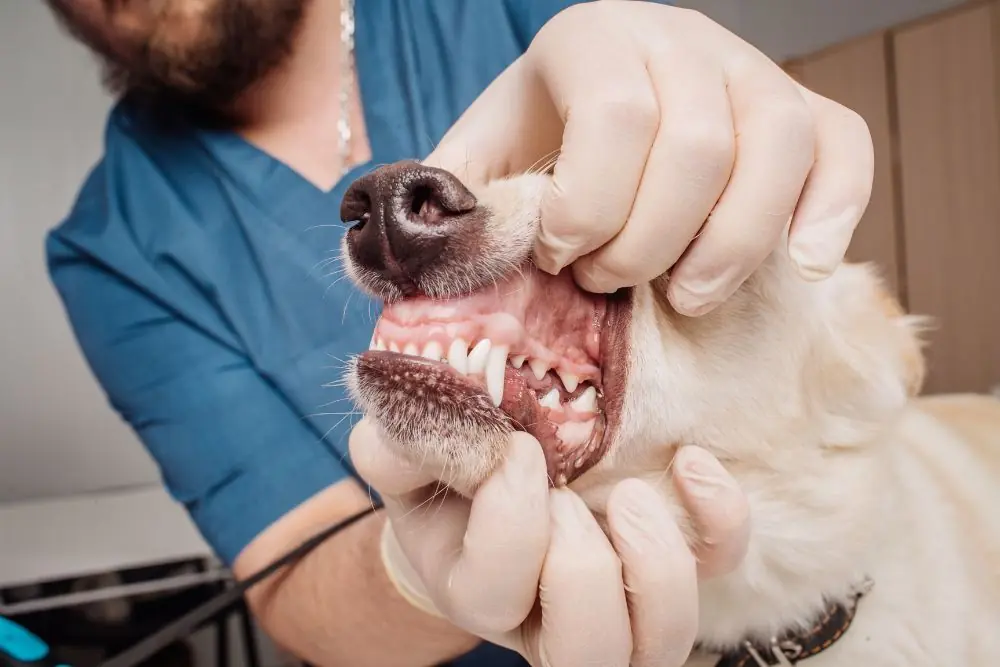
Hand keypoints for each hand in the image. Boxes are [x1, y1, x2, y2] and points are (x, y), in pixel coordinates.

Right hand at [349, 419, 749, 666]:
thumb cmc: (447, 476)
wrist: (494, 480)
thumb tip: (414, 420)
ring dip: (653, 565)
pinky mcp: (670, 558)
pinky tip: (688, 463)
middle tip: (565, 493)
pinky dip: (720, 521)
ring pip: (662, 639)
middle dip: (579, 563)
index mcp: (479, 593)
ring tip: (627, 497)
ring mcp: (621, 600)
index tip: (514, 448)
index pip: (494, 594)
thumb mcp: (406, 457)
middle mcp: (553, 621)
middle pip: (588, 653)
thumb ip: (396, 444)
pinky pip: (720, 566)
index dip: (509, 516)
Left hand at [424, 2, 873, 315]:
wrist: (599, 109)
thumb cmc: (539, 147)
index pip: (615, 116)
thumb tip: (420, 253)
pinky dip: (831, 212)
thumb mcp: (481, 160)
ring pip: (778, 149)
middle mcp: (682, 39)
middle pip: (697, 147)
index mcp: (593, 39)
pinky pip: (845, 148)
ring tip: (684, 298)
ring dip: (731, 247)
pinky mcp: (808, 111)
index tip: (562, 257)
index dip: (589, 207)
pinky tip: (799, 265)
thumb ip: (453, 196)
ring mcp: (752, 72)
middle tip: (610, 281)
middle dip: (648, 242)